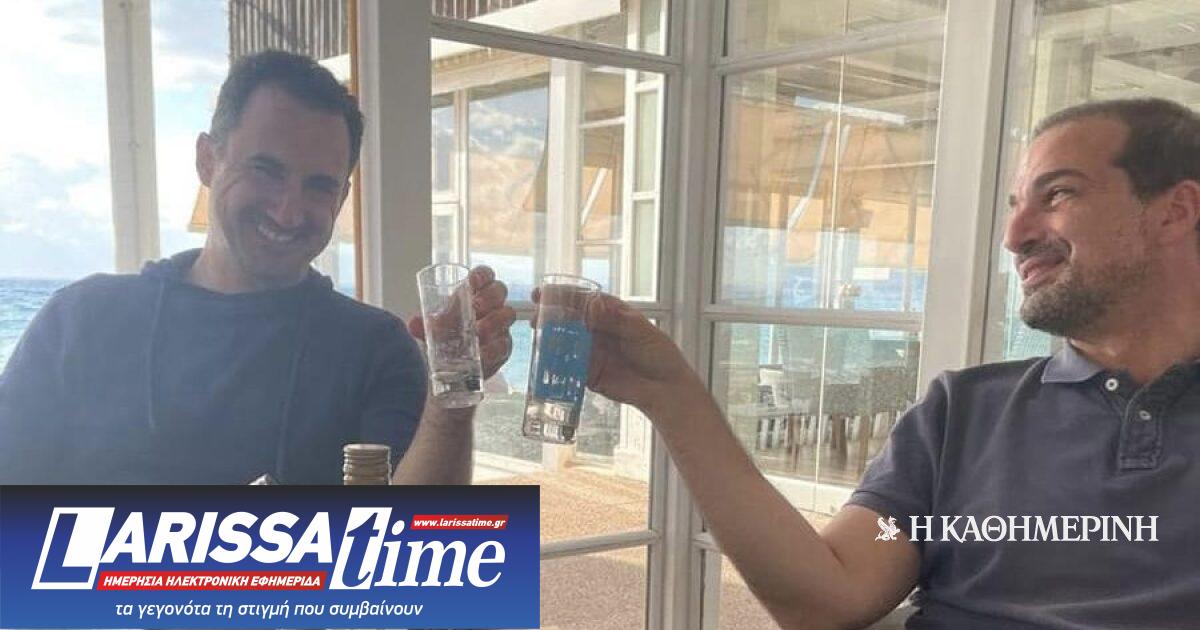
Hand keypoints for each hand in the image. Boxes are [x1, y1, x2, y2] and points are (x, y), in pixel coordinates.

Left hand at [408, 265, 515, 379]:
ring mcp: (500, 326)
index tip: (472, 280)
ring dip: (494, 322)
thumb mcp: (434, 327)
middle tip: (476, 305)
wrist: (454, 364)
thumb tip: (414, 324)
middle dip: (490, 296)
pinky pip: (504, 345)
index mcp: (475, 293)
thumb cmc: (447, 335)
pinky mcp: (503, 348)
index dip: (482, 275)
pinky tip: (482, 353)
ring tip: (478, 331)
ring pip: (507, 315)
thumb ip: (423, 324)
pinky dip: (493, 349)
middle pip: (500, 291)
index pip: (485, 276)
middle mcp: (491, 306)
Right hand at [533, 289, 699, 415]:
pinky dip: (556, 363)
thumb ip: (616, 320)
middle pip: (570, 319)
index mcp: (612, 314)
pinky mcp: (589, 374)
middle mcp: (599, 331)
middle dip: (551, 315)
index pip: (584, 299)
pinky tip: (545, 358)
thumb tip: (593, 306)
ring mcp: (592, 352)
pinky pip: (569, 367)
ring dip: (550, 337)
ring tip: (537, 333)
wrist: (666, 389)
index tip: (546, 291)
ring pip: (566, 342)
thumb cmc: (660, 355)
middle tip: (536, 314)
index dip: (564, 294)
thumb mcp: (641, 333)